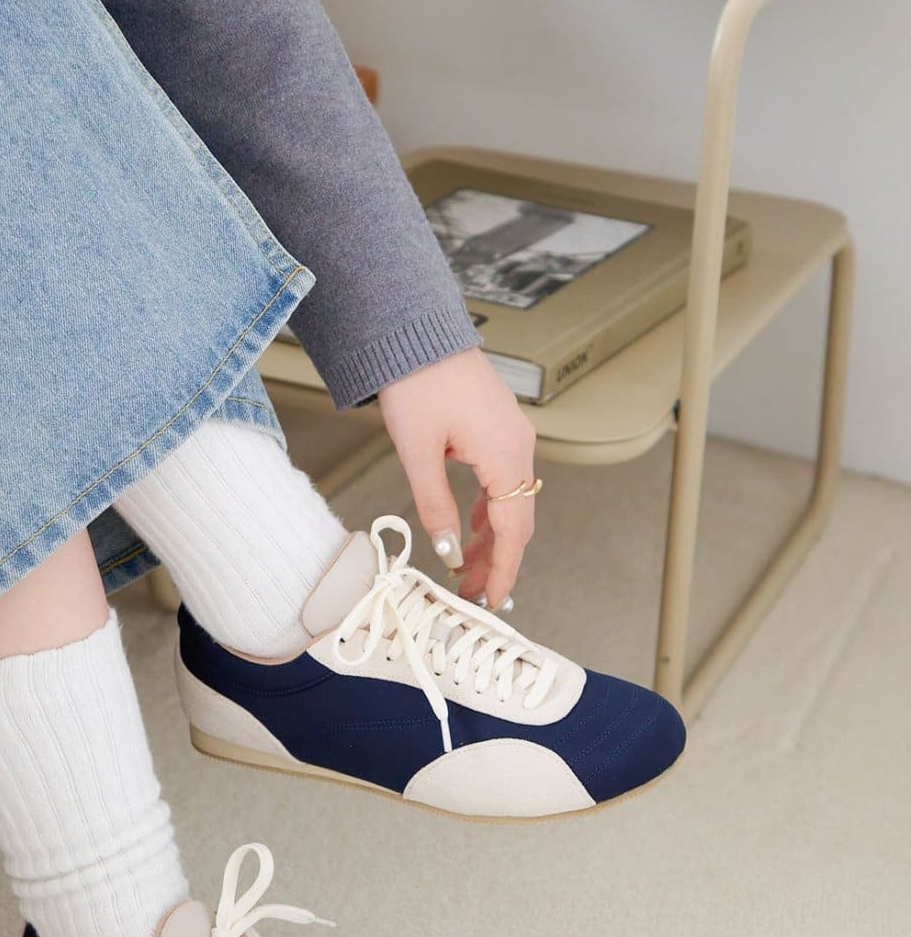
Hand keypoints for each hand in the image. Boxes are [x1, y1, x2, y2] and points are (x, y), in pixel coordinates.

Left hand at [378, 349, 537, 609]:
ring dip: (494, 539)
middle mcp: (520, 448)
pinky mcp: (500, 428)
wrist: (417, 333)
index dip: (504, 571)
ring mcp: (513, 436)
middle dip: (498, 562)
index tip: (493, 603)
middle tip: (473, 595)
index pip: (514, 532)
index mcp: (507, 457)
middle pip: (519, 521)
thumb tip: (449, 551)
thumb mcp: (418, 453)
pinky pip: (504, 480)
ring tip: (469, 571)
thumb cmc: (417, 384)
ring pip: (512, 502)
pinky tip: (474, 530)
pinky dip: (492, 510)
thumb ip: (436, 506)